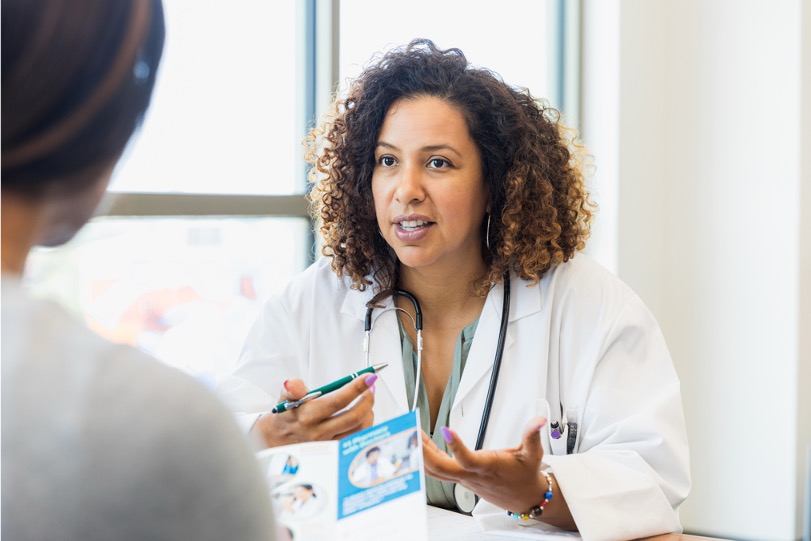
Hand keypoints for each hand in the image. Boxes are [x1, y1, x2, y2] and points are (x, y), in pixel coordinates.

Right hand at [252, 374, 375, 447]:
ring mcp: (329, 443)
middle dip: (368, 399)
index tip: (368, 377)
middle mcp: (319, 432)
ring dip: (369, 412)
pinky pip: (356, 439)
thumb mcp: (285, 398)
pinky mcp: (334, 451)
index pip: (338, 401)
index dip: (356, 388)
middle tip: (370, 386)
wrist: (277, 440)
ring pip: (359, 430)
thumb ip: (291, 388)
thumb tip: (292, 383)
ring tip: (366, 400)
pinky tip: (364, 414)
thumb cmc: (287, 415)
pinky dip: (365, 425)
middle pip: (354, 417)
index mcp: (308, 416)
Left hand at [422, 416, 575, 529]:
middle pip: (441, 469)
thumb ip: (532, 435)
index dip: (456, 447)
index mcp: (488, 468)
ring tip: (411, 433)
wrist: (524, 498)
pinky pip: (439, 469)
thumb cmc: (525, 476)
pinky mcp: (461, 477)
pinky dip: (428, 456)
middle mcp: (472, 475)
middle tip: (412, 431)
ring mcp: (464, 478)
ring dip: (421, 453)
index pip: (468, 460)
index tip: (446, 430)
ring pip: (435, 470)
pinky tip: (422, 443)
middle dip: (423, 452)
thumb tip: (538, 420)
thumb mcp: (532, 454)